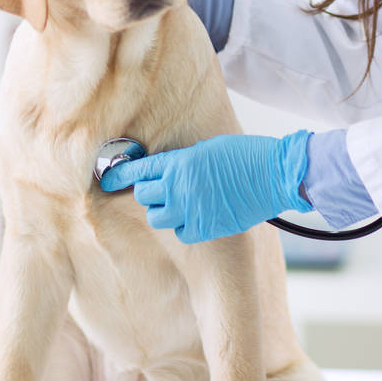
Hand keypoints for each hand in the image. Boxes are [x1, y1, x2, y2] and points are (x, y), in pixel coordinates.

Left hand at [99, 132, 312, 243]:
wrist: (273, 175)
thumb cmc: (244, 154)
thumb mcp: (206, 148)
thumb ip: (181, 160)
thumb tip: (164, 169)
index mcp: (178, 163)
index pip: (137, 171)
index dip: (119, 175)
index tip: (108, 178)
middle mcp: (179, 188)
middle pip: (144, 195)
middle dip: (148, 191)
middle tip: (160, 188)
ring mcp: (191, 210)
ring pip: (157, 217)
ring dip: (163, 210)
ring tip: (178, 203)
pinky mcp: (206, 228)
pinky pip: (181, 232)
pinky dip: (184, 226)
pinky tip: (196, 215)